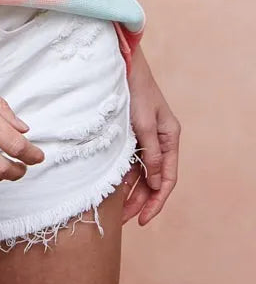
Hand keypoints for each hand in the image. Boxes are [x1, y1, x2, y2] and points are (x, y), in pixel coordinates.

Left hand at [120, 46, 180, 224]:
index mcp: (170, 137)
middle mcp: (160, 140)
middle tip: (126, 221)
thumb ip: (151, 153)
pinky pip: (129, 160)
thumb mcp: (144, 123)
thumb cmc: (135, 88)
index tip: (144, 219)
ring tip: (117, 211)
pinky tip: (113, 188)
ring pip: (140, 172)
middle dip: (141, 201)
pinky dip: (123, 175)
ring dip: (131, 192)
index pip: (167, 178)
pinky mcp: (130, 133)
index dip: (156, 201)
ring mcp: (145, 137)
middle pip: (153, 179)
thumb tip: (155, 184)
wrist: (121, 62)